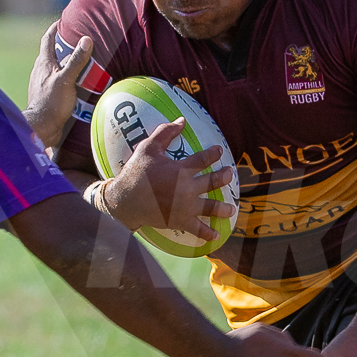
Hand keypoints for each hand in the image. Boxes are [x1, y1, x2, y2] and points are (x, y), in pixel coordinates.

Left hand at [24, 22, 91, 150]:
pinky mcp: (46, 96)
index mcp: (43, 63)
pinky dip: (66, 79)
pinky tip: (76, 84)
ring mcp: (42, 84)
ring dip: (66, 64)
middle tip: (79, 43)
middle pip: (52, 53)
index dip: (55, 29)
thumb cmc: (52, 102)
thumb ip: (77, 60)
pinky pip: (57, 82)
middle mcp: (40, 71)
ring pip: (54, 69)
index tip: (63, 22)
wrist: (41, 128)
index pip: (48, 40)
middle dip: (64, 47)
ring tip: (82, 64)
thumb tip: (86, 39)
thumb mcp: (67, 79)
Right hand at [100, 121, 235, 236]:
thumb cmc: (136, 173)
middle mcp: (187, 188)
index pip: (203, 159)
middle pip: (212, 182)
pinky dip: (207, 234)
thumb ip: (165, 133)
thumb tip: (182, 120)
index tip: (219, 151)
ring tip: (231, 209)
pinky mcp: (180, 221)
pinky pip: (197, 229)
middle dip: (224, 177)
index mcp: (181, 170)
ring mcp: (185, 207)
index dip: (213, 154)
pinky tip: (216, 236)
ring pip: (210, 207)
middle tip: (230, 174)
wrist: (124, 201)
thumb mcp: (148, 148)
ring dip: (223, 208)